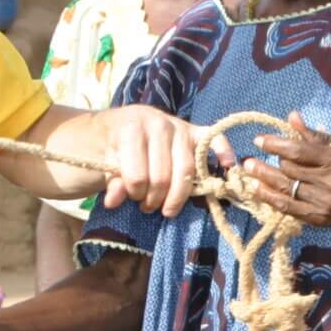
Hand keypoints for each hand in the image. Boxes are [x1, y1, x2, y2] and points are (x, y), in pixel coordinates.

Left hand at [97, 105, 232, 217]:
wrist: (118, 126)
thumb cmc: (112, 148)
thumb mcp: (104, 163)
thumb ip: (111, 182)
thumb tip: (115, 201)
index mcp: (132, 128)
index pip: (139, 175)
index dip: (135, 194)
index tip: (132, 197)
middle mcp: (159, 124)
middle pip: (164, 177)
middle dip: (154, 199)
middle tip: (147, 205)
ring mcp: (180, 126)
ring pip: (186, 171)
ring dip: (177, 196)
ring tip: (165, 206)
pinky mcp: (195, 130)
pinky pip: (214, 139)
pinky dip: (223, 152)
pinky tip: (227, 166)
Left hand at [244, 113, 330, 231]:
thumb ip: (317, 136)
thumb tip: (291, 118)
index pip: (298, 150)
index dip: (275, 144)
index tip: (260, 140)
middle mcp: (330, 182)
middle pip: (289, 170)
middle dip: (266, 162)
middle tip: (249, 158)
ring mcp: (326, 202)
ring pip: (287, 189)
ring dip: (264, 179)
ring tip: (248, 171)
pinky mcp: (323, 218)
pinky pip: (291, 209)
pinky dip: (273, 199)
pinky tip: (259, 190)